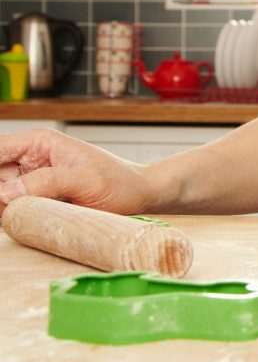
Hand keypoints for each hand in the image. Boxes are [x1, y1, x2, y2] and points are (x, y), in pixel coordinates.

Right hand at [0, 128, 153, 215]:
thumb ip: (47, 182)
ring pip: (0, 194)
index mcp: (39, 142)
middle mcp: (29, 158)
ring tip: (31, 210)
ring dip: (5, 207)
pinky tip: (26, 219)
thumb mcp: (86, 180)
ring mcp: (30, 179)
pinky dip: (12, 215)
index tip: (0, 194)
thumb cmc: (120, 182)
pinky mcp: (35, 198)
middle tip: (10, 207)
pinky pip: (11, 207)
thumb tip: (5, 192)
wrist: (139, 195)